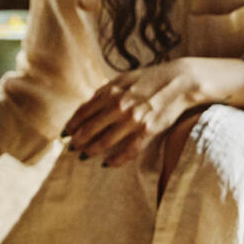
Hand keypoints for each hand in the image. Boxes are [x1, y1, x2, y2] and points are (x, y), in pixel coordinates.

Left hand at [62, 60, 208, 167]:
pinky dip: (115, 160)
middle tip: (71, 148)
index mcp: (111, 92)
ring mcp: (133, 120)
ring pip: (105, 142)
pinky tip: (107, 164)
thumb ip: (105, 91)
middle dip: (77, 141)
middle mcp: (119, 107)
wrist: (180, 82)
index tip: (64, 134)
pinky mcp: (148, 131)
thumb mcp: (123, 78)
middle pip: (89, 130)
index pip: (83, 112)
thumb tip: (87, 105)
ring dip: (91, 151)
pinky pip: (128, 151)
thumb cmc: (149, 79)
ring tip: (83, 156)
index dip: (71, 125)